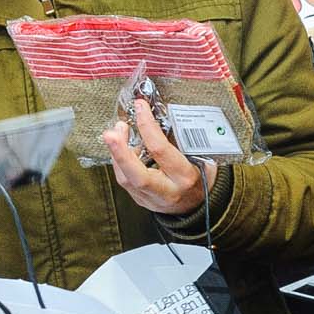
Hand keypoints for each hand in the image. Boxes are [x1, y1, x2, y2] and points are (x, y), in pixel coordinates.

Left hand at [102, 99, 211, 216]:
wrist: (199, 206)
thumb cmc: (202, 178)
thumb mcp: (202, 158)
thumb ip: (183, 141)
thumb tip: (160, 115)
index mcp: (184, 177)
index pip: (161, 151)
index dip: (148, 127)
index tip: (141, 107)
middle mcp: (167, 191)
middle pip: (137, 176)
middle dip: (120, 153)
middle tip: (110, 133)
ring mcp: (152, 199)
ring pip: (125, 179)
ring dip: (116, 154)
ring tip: (116, 133)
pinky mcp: (141, 200)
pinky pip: (125, 180)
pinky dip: (121, 162)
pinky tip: (123, 149)